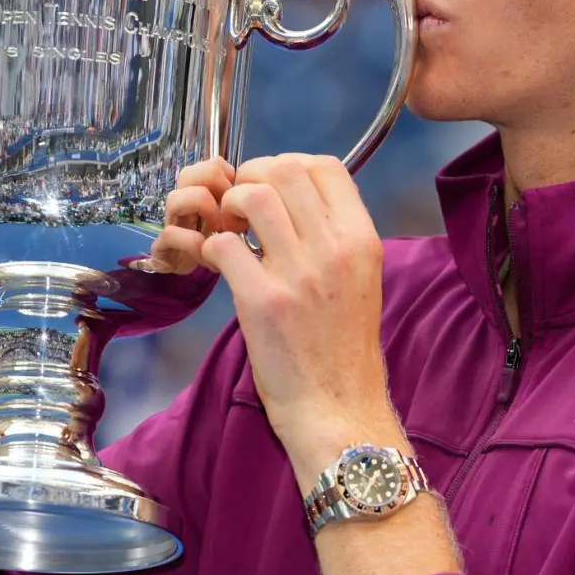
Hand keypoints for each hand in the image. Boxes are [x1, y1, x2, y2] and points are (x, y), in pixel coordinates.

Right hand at [139, 156, 238, 273]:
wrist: (197, 273)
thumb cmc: (220, 245)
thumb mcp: (239, 220)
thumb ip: (240, 200)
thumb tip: (249, 186)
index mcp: (205, 191)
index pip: (211, 164)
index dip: (227, 173)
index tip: (239, 193)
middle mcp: (186, 202)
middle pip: (189, 173)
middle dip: (213, 186)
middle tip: (229, 208)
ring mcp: (173, 223)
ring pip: (175, 198)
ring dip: (201, 211)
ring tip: (220, 229)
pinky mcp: (162, 247)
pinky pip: (170, 233)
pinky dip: (190, 241)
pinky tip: (205, 251)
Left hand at [199, 154, 399, 486]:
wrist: (338, 409)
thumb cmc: (343, 349)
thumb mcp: (361, 280)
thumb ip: (335, 237)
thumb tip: (296, 201)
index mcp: (362, 240)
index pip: (325, 166)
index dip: (288, 165)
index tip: (272, 188)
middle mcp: (335, 249)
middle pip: (284, 170)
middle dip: (252, 178)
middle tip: (241, 209)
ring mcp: (300, 274)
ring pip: (253, 197)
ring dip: (230, 207)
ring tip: (230, 232)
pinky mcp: (263, 302)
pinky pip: (224, 246)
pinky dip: (212, 248)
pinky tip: (220, 266)